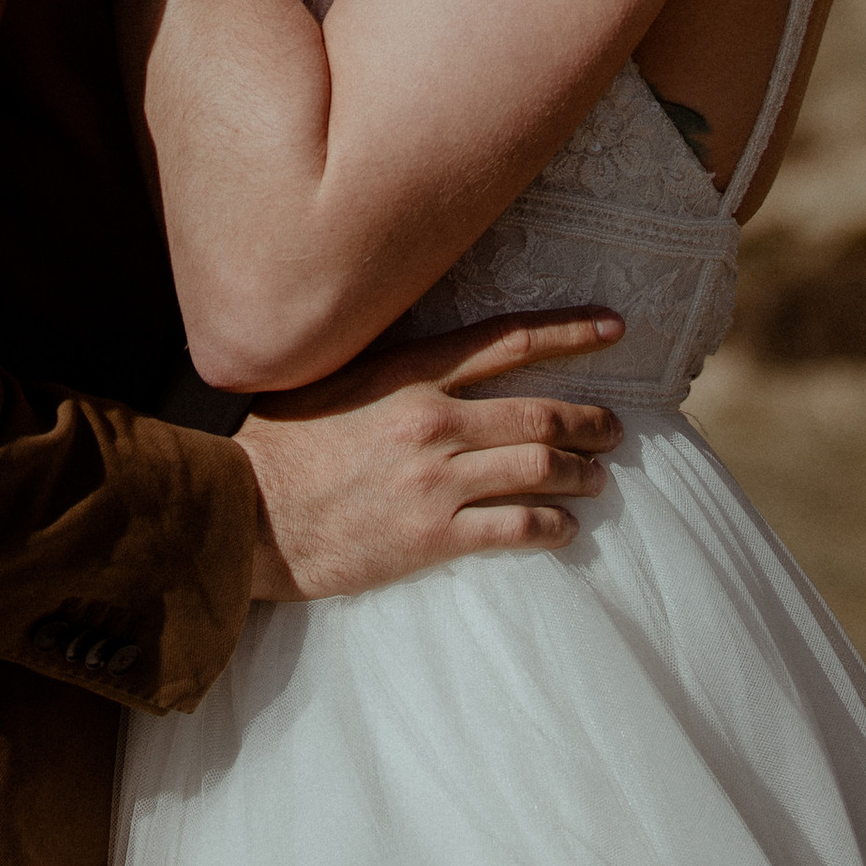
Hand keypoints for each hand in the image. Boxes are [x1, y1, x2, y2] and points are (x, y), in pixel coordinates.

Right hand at [233, 312, 626, 599]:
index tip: (614, 328)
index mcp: (410, 374)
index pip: (509, 341)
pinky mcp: (432, 537)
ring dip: (580, 473)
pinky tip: (565, 529)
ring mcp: (436, 481)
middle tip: (615, 427)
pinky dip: (552, 527)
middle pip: (540, 411)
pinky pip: (515, 527)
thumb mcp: (335, 378)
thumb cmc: (283, 443)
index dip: (570, 332)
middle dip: (590, 419)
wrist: (249, 511)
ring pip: (538, 468)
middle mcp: (433, 420)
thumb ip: (392, 367)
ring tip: (597, 478)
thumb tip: (438, 354)